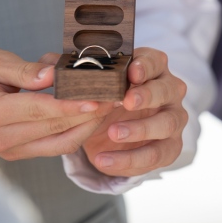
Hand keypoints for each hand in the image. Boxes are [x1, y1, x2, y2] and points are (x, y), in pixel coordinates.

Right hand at [0, 46, 114, 159]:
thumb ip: (21, 69)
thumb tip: (53, 75)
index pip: (41, 111)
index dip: (74, 106)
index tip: (100, 97)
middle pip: (55, 130)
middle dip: (90, 115)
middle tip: (116, 97)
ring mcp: (6, 150)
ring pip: (59, 144)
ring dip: (87, 127)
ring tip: (109, 105)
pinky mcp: (14, 153)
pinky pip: (52, 147)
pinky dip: (75, 133)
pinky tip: (90, 115)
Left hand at [80, 48, 187, 177]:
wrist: (113, 132)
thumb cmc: (106, 99)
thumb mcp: (89, 83)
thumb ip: (72, 73)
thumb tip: (49, 70)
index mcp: (152, 68)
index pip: (155, 61)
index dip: (145, 66)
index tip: (131, 72)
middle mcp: (168, 91)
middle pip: (168, 89)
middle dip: (147, 95)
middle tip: (126, 101)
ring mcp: (172, 119)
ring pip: (167, 123)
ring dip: (141, 129)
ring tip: (114, 133)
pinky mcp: (169, 147)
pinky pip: (156, 155)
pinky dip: (131, 160)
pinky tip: (106, 161)